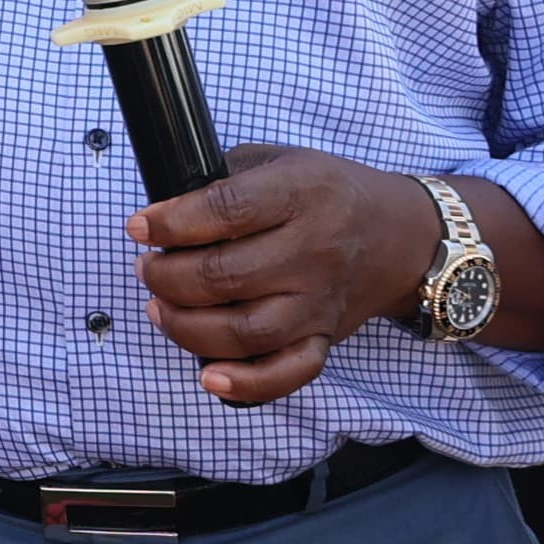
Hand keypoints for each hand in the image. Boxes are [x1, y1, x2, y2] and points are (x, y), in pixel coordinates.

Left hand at [127, 145, 543, 401]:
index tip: (138, 227)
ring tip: (159, 309)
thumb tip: (166, 209)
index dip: (172, 223)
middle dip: (167, 277)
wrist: (404, 235)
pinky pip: (289, 372)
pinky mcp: (326, 337)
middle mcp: (314, 251)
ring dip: (188, 327)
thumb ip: (228, 178)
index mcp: (301, 195)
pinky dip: (246, 383)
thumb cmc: (328, 192)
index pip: (227, 211)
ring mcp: (320, 300)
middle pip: (226, 277)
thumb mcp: (282, 160)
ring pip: (247, 330)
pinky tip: (208, 374)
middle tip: (147, 269)